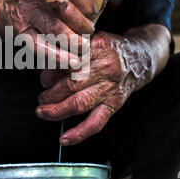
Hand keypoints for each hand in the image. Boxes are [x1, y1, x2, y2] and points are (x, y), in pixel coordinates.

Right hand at [0, 0, 95, 50]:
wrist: (1, 7)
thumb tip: (97, 12)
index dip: (87, 5)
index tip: (93, 15)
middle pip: (66, 11)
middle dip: (82, 26)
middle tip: (89, 34)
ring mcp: (28, 13)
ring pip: (55, 29)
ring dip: (73, 42)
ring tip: (83, 48)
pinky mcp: (22, 32)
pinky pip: (40, 46)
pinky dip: (58, 56)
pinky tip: (70, 61)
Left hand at [36, 31, 157, 145]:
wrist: (139, 58)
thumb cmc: (108, 49)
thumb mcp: (90, 39)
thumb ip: (69, 50)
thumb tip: (45, 66)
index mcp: (97, 47)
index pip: (67, 62)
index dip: (50, 73)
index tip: (43, 79)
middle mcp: (105, 67)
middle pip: (71, 84)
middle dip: (49, 95)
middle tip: (40, 98)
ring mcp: (111, 87)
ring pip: (79, 103)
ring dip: (57, 111)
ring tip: (43, 112)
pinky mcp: (115, 103)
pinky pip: (96, 122)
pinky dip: (79, 133)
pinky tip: (65, 139)